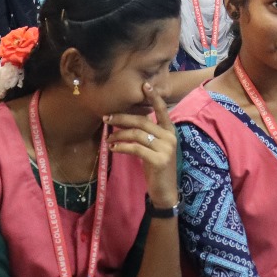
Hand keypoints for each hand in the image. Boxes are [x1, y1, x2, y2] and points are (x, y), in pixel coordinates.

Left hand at [105, 82, 176, 206]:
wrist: (165, 191)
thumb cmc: (157, 168)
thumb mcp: (154, 148)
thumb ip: (147, 134)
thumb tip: (126, 122)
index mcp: (170, 131)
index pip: (162, 110)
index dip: (154, 97)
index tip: (145, 84)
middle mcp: (170, 137)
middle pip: (142, 122)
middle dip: (122, 118)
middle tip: (106, 118)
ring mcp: (166, 148)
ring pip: (137, 135)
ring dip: (119, 135)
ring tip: (108, 138)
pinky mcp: (159, 160)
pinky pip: (135, 149)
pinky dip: (121, 147)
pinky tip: (113, 148)